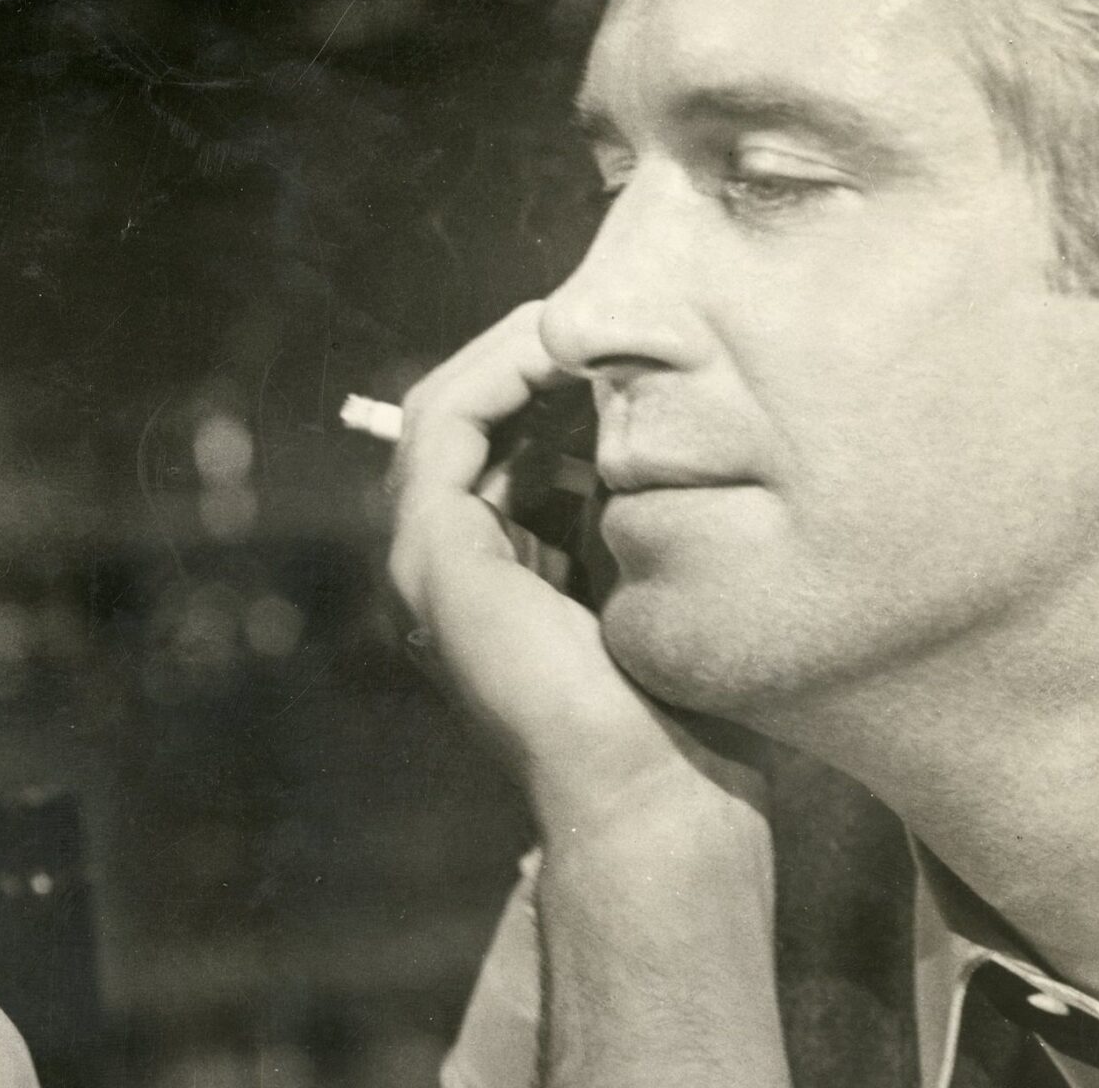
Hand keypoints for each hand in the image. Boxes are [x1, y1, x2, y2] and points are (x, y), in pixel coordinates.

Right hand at [387, 302, 760, 833]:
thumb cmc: (672, 700)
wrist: (647, 784)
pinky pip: (445, 424)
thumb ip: (628, 501)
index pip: (493, 437)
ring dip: (508, 352)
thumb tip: (659, 413)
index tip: (618, 342)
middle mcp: (446, 555)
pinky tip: (560, 354)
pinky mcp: (432, 549)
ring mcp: (426, 553)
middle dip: (522, 354)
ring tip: (575, 321)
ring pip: (444, 405)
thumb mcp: (649, 568)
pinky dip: (497, 376)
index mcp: (492, 563)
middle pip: (462, 412)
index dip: (544, 378)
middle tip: (593, 313)